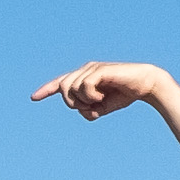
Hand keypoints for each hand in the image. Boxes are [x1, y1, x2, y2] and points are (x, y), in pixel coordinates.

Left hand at [30, 61, 173, 121]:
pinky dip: (91, 96)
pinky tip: (102, 97)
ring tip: (99, 101)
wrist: (145, 85)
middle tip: (91, 107)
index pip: (61, 83)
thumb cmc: (124, 95)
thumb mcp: (102, 108)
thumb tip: (80, 110)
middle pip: (63, 88)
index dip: (46, 90)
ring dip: (84, 101)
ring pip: (71, 88)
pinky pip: (84, 86)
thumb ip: (88, 110)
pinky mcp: (99, 70)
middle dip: (73, 103)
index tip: (33, 97)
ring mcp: (91, 68)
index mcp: (84, 77)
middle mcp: (85, 70)